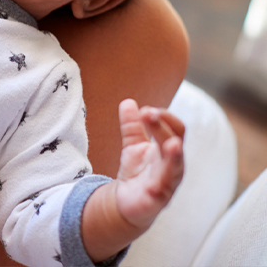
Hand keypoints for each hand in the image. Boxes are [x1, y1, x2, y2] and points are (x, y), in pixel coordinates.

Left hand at [115, 98, 184, 227]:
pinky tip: (155, 184)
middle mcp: (173, 165)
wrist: (127, 202)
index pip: (176, 129)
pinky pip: (161, 194)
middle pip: (175, 142)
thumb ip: (132, 126)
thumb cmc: (137, 171)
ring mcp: (167, 183)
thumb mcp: (132, 146)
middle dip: (163, 128)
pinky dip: (160, 187)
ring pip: (175, 169)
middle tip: (149, 114)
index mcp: (168, 149)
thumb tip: (128, 102)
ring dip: (175, 156)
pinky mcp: (157, 201)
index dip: (164, 117)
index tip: (145, 110)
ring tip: (173, 145)